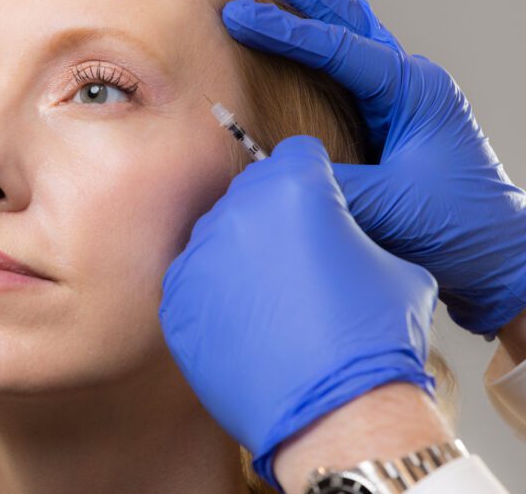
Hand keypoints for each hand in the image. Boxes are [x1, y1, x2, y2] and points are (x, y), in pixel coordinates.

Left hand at [159, 135, 438, 491]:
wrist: (334, 415)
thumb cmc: (373, 340)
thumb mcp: (394, 263)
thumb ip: (355, 227)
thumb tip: (341, 229)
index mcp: (292, 187)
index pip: (296, 156)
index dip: (314, 179)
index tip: (318, 205)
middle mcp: (236, 211)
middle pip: (251, 194)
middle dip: (273, 216)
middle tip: (296, 258)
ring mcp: (199, 256)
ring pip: (219, 238)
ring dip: (240, 255)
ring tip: (271, 299)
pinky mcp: (176, 301)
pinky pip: (194, 282)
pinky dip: (215, 295)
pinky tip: (245, 323)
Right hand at [209, 0, 525, 339]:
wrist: (497, 252)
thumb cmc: (457, 228)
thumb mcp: (393, 208)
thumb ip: (330, 185)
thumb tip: (268, 170)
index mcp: (413, 88)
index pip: (338, 45)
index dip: (283, 30)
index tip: (232, 15)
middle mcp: (403, 73)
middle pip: (335, 1)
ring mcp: (389, 82)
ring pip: (333, 9)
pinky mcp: (373, 99)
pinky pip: (330, 39)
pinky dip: (295, 8)